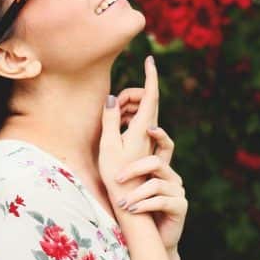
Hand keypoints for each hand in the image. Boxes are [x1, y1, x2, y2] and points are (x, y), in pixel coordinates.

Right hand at [98, 55, 158, 187]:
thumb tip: (112, 97)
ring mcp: (149, 138)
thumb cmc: (116, 174)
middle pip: (146, 100)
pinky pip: (140, 121)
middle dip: (130, 95)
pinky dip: (128, 117)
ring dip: (128, 106)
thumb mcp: (108, 144)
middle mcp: (149, 131)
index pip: (151, 95)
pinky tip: (116, 128)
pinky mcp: (146, 144)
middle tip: (113, 108)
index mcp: (141, 128)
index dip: (150, 76)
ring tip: (112, 119)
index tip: (150, 59)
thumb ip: (110, 118)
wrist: (131, 200)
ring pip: (144, 110)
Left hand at [112, 126, 186, 253]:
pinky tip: (133, 211)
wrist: (150, 240)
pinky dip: (144, 205)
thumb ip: (123, 169)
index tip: (149, 128)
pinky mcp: (180, 206)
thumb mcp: (127, 188)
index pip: (165, 145)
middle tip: (117, 178)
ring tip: (123, 204)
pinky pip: (162, 201)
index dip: (160, 135)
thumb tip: (107, 145)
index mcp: (160, 169)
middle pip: (156, 162)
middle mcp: (171, 177)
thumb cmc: (134, 211)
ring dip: (136, 194)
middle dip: (134, 169)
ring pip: (156, 184)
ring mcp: (178, 192)